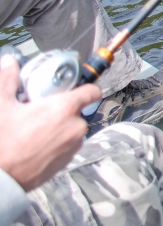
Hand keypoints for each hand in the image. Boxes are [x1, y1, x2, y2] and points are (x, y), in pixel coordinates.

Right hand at [0, 54, 101, 190]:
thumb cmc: (2, 144)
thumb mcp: (2, 105)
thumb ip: (8, 80)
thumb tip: (10, 63)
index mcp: (64, 109)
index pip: (91, 91)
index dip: (85, 86)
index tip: (76, 86)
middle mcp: (75, 127)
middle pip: (76, 110)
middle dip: (59, 109)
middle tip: (38, 110)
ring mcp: (72, 147)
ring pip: (70, 128)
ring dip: (57, 127)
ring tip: (33, 129)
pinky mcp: (66, 162)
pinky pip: (66, 145)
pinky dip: (55, 142)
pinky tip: (34, 143)